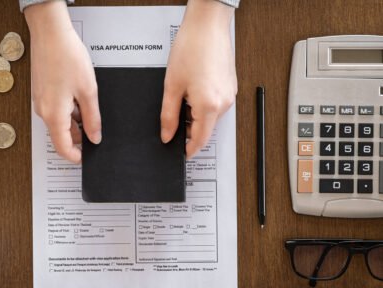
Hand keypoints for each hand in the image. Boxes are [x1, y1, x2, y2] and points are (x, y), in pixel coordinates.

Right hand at [25, 0, 100, 162]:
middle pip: (61, 135)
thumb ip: (92, 118)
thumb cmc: (66, 56)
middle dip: (79, 136)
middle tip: (96, 129)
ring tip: (89, 104)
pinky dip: (69, 109)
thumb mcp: (88, 91)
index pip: (63, 148)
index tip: (88, 158)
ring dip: (75, 120)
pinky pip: (56, 109)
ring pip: (60, 121)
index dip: (76, 157)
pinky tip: (80, 95)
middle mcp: (43, 111)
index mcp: (53, 115)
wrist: (50, 33)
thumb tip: (95, 136)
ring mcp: (40, 101)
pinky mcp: (41, 92)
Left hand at [161, 0, 236, 157]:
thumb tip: (166, 134)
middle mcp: (224, 103)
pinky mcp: (231, 86)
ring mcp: (230, 94)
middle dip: (190, 130)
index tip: (179, 152)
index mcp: (209, 106)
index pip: (200, 140)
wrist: (208, 25)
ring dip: (196, 115)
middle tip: (174, 119)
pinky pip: (216, 104)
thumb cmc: (191, 48)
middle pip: (206, 129)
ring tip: (182, 96)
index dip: (188, 150)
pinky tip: (193, 88)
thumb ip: (168, 115)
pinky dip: (204, 104)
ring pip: (211, 117)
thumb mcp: (171, 86)